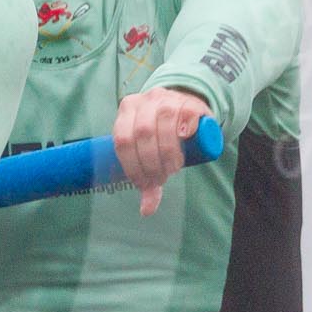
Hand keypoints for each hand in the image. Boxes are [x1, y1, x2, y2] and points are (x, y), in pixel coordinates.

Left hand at [114, 88, 213, 216]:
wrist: (187, 108)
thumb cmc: (162, 133)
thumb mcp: (149, 150)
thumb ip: (147, 179)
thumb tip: (146, 212)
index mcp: (126, 109)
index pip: (122, 140)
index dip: (132, 167)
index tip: (144, 183)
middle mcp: (145, 100)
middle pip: (143, 134)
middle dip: (151, 162)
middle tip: (161, 177)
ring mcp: (168, 99)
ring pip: (164, 125)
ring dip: (169, 153)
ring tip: (172, 168)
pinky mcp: (189, 102)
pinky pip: (186, 117)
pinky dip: (185, 133)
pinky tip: (186, 144)